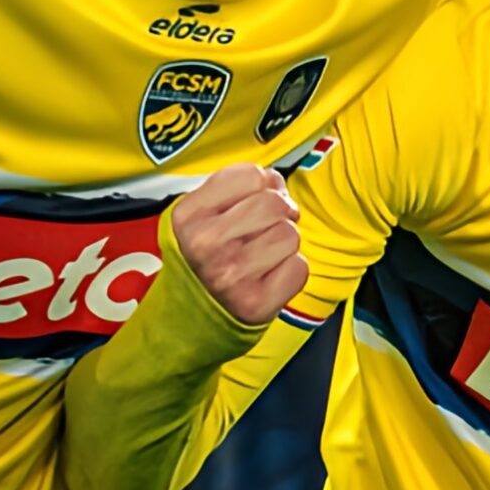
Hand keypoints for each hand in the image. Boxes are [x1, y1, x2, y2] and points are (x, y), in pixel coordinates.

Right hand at [170, 165, 306, 326]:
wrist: (194, 315)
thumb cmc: (209, 256)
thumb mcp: (204, 214)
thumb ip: (237, 187)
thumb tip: (275, 180)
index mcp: (189, 215)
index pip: (251, 175)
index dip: (262, 185)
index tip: (254, 201)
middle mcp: (205, 244)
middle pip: (275, 203)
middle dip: (279, 213)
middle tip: (265, 229)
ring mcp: (230, 275)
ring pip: (290, 234)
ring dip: (285, 243)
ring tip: (262, 254)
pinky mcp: (256, 302)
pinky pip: (300, 267)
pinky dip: (291, 270)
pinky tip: (269, 275)